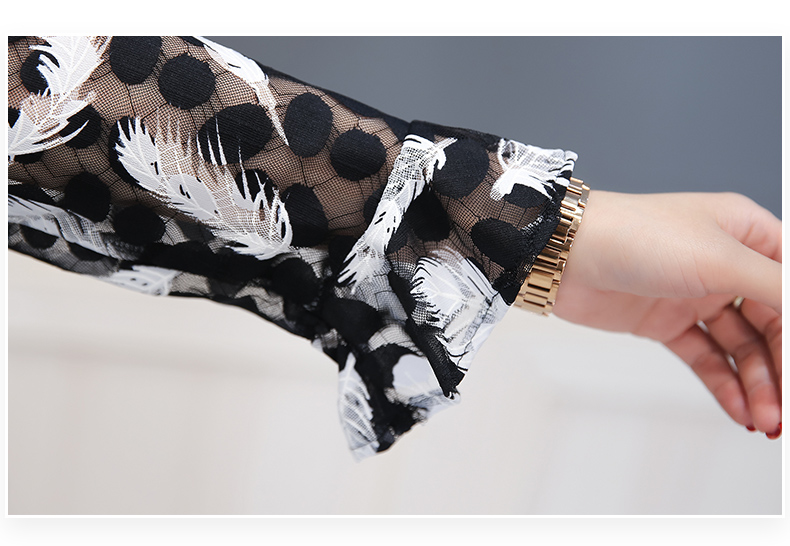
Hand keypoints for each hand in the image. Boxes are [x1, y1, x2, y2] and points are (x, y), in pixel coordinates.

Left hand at [553, 190, 781, 437]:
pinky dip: (725, 385)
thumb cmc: (636, 236)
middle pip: (773, 322)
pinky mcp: (665, 322)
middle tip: (787, 411)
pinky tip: (741, 412)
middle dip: (782, 368)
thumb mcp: (719, 260)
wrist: (564, 256)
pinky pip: (706, 358)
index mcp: (746, 233)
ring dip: (757, 385)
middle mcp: (725, 264)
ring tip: (767, 421)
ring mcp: (694, 295)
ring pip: (741, 347)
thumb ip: (778, 288)